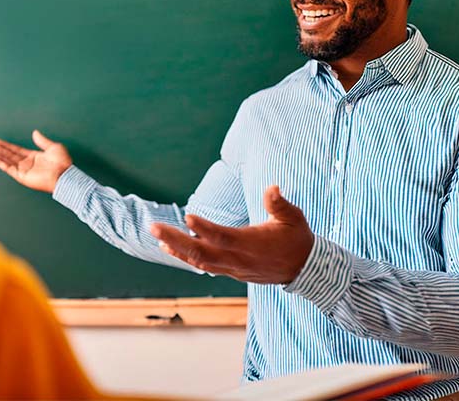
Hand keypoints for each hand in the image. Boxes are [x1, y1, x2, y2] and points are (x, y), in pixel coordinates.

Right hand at [0, 130, 72, 192]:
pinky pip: (8, 168)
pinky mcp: (22, 176)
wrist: (64, 174)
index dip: (5, 145)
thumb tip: (35, 132)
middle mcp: (26, 163)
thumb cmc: (62, 162)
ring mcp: (23, 170)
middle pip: (7, 154)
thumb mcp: (53, 147)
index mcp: (33, 156)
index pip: (15, 149)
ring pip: (5, 160)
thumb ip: (42, 140)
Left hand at [150, 185, 313, 283]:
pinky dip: (186, 257)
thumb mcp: (293, 218)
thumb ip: (279, 204)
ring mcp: (233, 268)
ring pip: (199, 261)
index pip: (223, 237)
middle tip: (154, 227)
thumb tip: (272, 187)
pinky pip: (204, 265)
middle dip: (176, 240)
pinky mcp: (231, 271)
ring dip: (177, 249)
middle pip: (201, 252)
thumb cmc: (297, 239)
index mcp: (252, 243)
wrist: (305, 270)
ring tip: (158, 236)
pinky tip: (171, 248)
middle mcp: (238, 259)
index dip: (204, 228)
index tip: (187, 216)